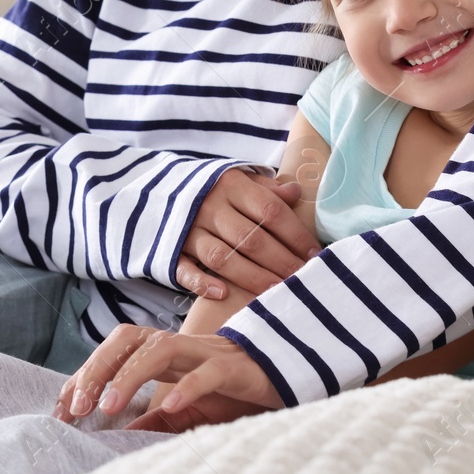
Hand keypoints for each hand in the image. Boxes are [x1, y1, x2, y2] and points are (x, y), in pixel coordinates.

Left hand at [51, 324, 283, 424]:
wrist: (281, 373)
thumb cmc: (227, 389)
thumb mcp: (184, 408)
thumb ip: (153, 418)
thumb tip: (120, 435)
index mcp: (161, 351)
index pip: (114, 351)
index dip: (85, 373)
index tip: (61, 408)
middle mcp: (177, 345)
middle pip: (127, 339)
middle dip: (98, 369)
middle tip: (76, 407)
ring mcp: (204, 352)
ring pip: (158, 351)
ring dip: (129, 377)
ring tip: (108, 408)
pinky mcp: (232, 368)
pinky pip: (205, 373)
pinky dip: (187, 387)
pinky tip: (169, 405)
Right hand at [177, 169, 319, 299]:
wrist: (158, 188)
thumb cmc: (214, 189)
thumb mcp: (240, 179)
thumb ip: (267, 189)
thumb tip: (296, 193)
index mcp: (231, 185)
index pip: (270, 210)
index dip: (295, 235)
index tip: (315, 255)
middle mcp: (209, 206)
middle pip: (250, 238)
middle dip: (281, 262)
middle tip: (302, 281)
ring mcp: (188, 229)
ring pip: (222, 257)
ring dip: (252, 277)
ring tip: (276, 293)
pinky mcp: (171, 250)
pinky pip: (185, 269)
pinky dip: (202, 283)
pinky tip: (223, 294)